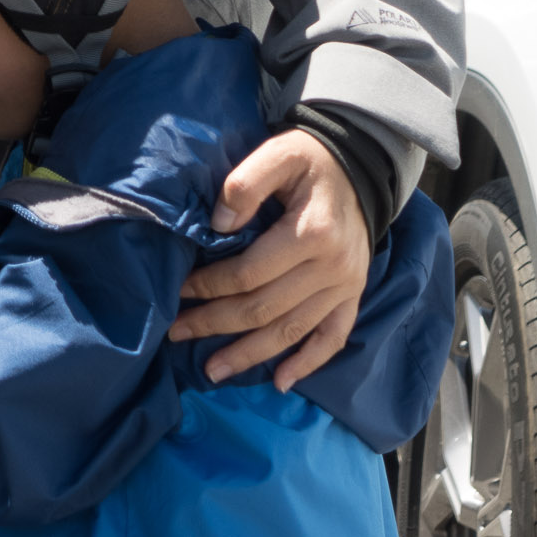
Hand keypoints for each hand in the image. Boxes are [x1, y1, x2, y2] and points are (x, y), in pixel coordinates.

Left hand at [168, 129, 369, 389]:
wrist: (359, 166)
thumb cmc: (310, 160)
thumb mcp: (279, 155)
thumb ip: (246, 184)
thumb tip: (218, 225)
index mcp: (311, 234)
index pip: (249, 273)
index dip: (209, 285)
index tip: (178, 290)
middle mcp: (332, 268)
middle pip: (265, 308)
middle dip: (216, 323)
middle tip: (176, 333)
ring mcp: (346, 286)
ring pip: (292, 330)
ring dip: (251, 354)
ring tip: (213, 371)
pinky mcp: (353, 295)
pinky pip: (332, 337)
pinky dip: (308, 363)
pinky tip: (282, 382)